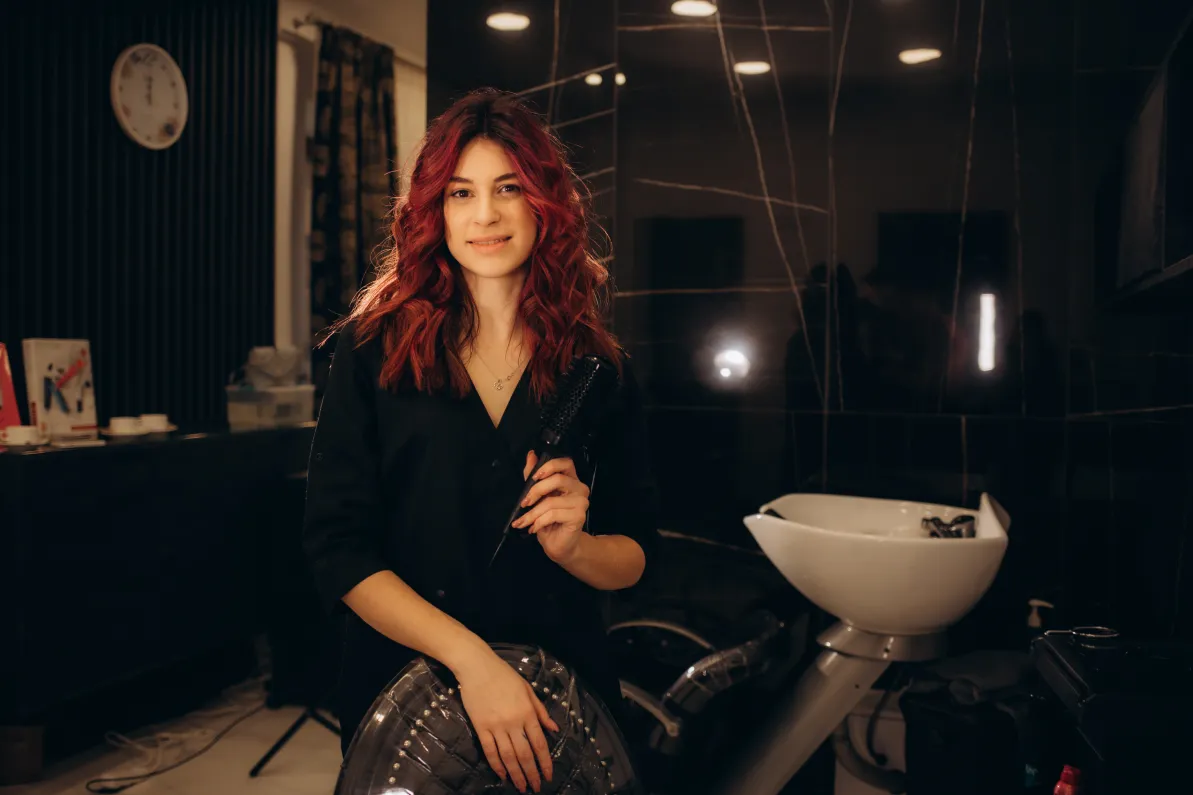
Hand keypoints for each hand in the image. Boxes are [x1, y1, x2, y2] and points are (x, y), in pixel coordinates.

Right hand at [455, 649, 558, 792]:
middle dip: (531, 774)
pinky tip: (502, 775)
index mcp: (528, 712)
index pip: (539, 743)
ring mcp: (496, 726)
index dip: (545, 762)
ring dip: (516, 774)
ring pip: (508, 756)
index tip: (548, 776)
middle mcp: (514, 722)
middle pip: (524, 754)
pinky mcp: (481, 727)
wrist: (477, 667)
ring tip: (521, 787)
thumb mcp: (528, 689)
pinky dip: (496, 765)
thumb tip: (554, 729)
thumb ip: (541, 711)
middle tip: (536, 788)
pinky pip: (490, 750)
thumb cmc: (505, 676)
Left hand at [514, 452, 589, 563]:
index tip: (534, 477)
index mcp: (571, 480)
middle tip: (524, 503)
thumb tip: (531, 455)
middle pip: (557, 480)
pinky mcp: (579, 516)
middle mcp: (580, 488)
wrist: (558, 544)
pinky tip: (534, 529)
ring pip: (551, 501)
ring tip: (523, 522)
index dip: (550, 466)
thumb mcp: (537, 496)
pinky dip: (539, 522)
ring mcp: (581, 502)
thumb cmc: (548, 520)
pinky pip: (553, 514)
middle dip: (536, 491)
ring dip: (533, 513)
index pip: (565, 463)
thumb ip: (534, 475)